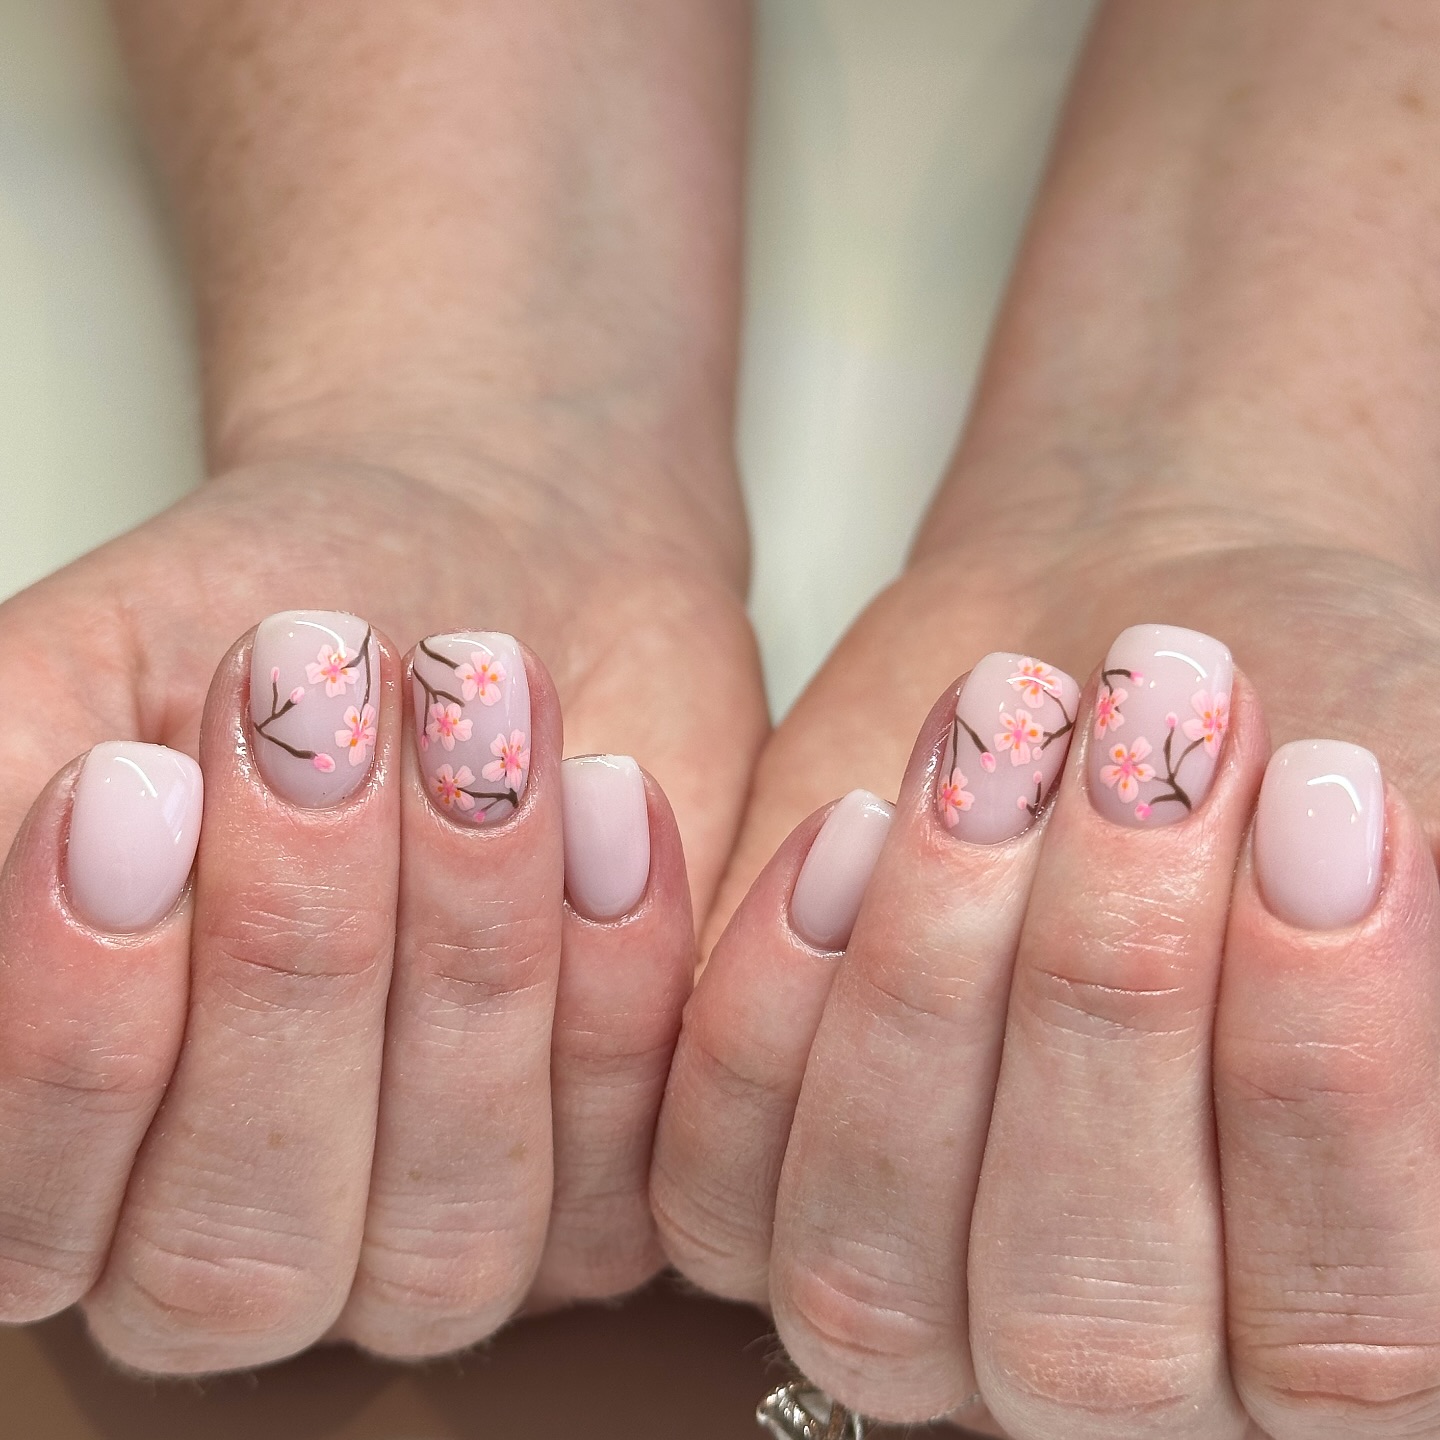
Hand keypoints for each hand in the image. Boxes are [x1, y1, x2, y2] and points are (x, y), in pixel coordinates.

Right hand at [0, 449, 763, 1373]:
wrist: (508, 581)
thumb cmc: (291, 637)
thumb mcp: (95, 681)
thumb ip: (2, 793)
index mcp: (90, 1155)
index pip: (35, 1221)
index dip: (75, 1037)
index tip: (131, 789)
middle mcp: (258, 1229)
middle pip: (239, 1250)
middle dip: (289, 964)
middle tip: (321, 734)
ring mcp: (443, 1230)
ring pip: (449, 1227)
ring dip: (468, 956)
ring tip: (475, 726)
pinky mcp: (616, 1179)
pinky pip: (629, 1165)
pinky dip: (622, 974)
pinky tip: (614, 800)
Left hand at [655, 624, 1439, 1436]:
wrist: (1135, 661)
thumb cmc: (1310, 728)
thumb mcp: (1411, 806)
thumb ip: (1414, 950)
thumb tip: (1392, 919)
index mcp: (1331, 1323)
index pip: (1346, 1331)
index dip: (1327, 1081)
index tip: (1335, 804)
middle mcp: (1116, 1357)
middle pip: (1080, 1322)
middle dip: (1110, 1001)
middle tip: (1146, 757)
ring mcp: (914, 1289)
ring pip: (869, 1276)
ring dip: (922, 991)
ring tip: (998, 751)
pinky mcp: (756, 1194)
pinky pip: (708, 1194)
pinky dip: (761, 1010)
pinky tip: (844, 820)